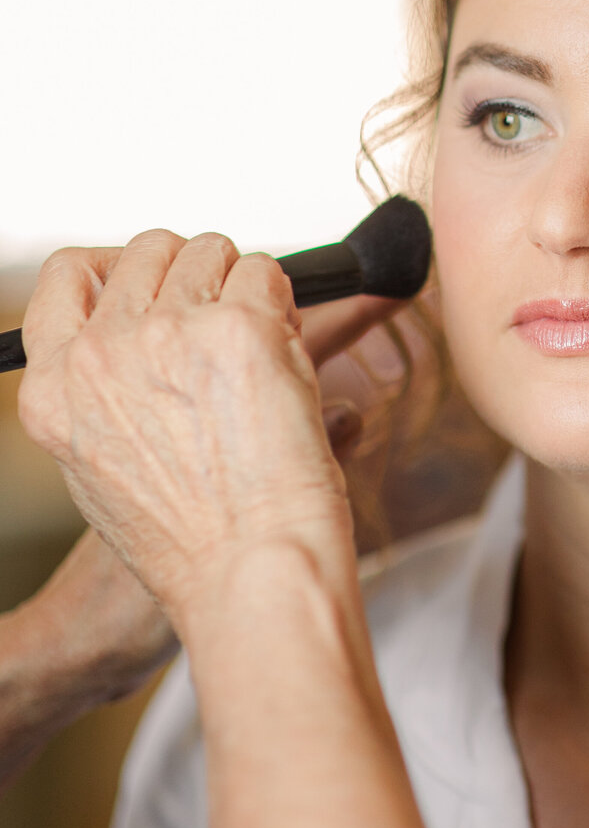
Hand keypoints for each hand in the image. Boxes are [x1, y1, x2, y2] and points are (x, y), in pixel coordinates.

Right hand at [17, 231, 379, 624]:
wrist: (244, 578)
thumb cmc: (187, 540)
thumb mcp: (103, 467)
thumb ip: (109, 389)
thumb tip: (156, 319)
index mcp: (55, 385)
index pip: (70, 274)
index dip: (125, 268)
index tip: (164, 284)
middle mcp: (102, 350)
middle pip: (154, 249)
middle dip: (199, 275)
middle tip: (229, 334)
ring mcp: (170, 333)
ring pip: (218, 252)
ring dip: (250, 292)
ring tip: (261, 365)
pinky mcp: (242, 330)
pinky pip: (274, 278)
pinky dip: (294, 317)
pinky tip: (292, 378)